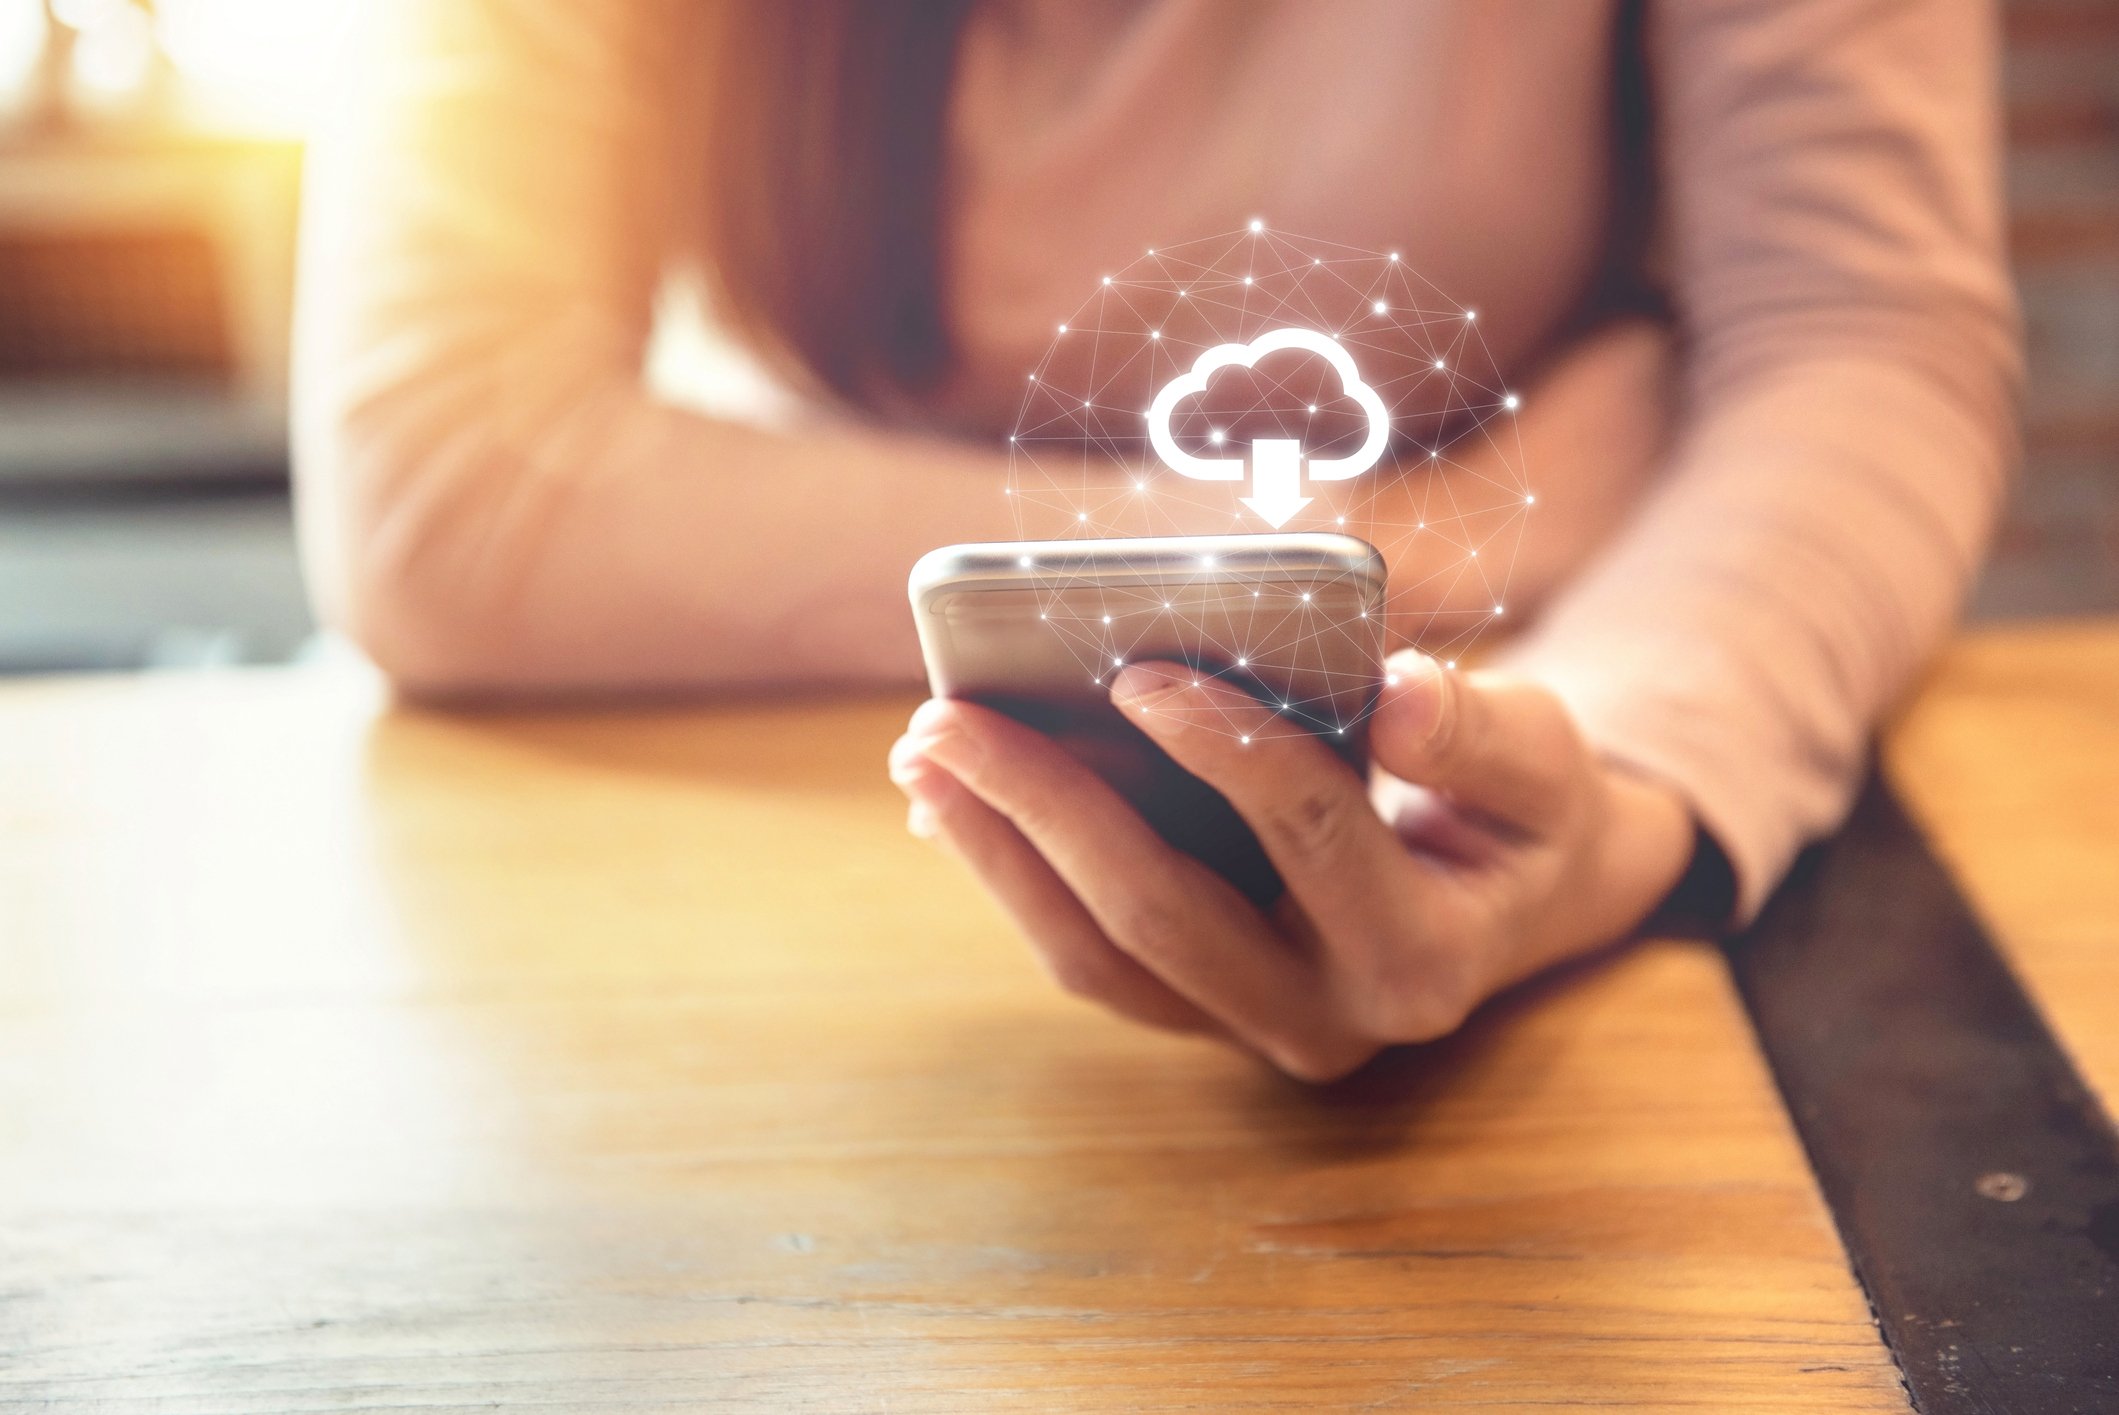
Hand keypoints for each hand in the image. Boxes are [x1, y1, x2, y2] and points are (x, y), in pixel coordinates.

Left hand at [888, 652, 1697, 1080]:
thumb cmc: (1526, 807)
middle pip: (1159, 916)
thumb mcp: (1546, 761)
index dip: (1223, 749)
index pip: (1308, 836)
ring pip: (1097, 959)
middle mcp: (1328, 1020)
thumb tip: (1399, 691)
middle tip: (947, 715)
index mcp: (1423, 958)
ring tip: (922, 753)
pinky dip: (1014, 877)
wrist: (1518, 894)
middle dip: (1046, 808)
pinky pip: (1088, 955)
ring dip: (999, 854)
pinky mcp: (1199, 1010)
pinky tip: (951, 802)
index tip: (1136, 672)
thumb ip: (1484, 734)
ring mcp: (1251, 1027)